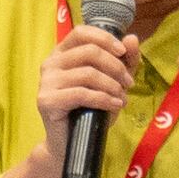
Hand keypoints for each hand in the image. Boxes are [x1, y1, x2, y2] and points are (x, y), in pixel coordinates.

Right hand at [19, 18, 140, 177]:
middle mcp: (51, 63)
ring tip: (121, 98)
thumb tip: (132, 38)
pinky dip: (103, 99)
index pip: (82, 33)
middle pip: (89, 52)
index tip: (123, 52)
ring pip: (88, 73)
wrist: (73, 144)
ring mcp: (46, 82)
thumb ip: (124, 60)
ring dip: (112, 85)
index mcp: (62, 53)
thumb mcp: (113, 81)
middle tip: (128, 83)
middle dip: (115, 67)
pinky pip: (81, 93)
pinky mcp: (47, 101)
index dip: (105, 39)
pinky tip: (114, 105)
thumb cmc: (91, 110)